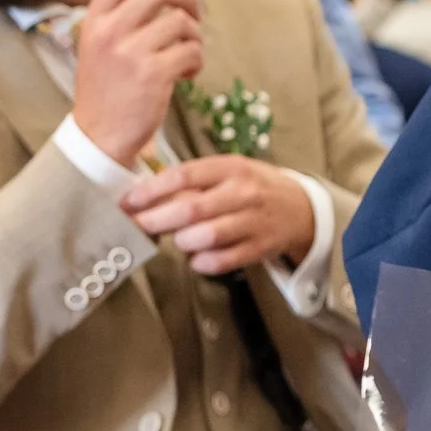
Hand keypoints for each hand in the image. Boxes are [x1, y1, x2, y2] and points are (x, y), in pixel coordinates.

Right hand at [74, 0, 205, 169]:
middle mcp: (110, 32)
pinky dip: (197, 61)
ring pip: (181, 22)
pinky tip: (186, 75)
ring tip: (188, 54)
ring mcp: (131, 53)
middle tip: (195, 14)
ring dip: (195, 36)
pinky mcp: (154, 75)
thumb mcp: (98, 47)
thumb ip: (121, 18)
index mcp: (94, 21)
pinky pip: (191, 51)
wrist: (99, 137)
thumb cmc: (106, 90)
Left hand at [122, 156, 315, 274]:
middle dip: (156, 220)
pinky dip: (203, 262)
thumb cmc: (254, 187)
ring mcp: (255, 221)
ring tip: (180, 239)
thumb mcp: (228, 171)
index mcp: (231, 168)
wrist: (302, 208)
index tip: (128, 202)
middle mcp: (244, 192)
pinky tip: (197, 257)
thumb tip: (145, 194)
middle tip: (137, 227)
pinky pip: (223, 260)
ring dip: (183, 241)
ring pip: (206, 236)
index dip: (151, 191)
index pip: (183, 176)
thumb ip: (193, 180)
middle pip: (191, 209)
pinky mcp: (261, 247)